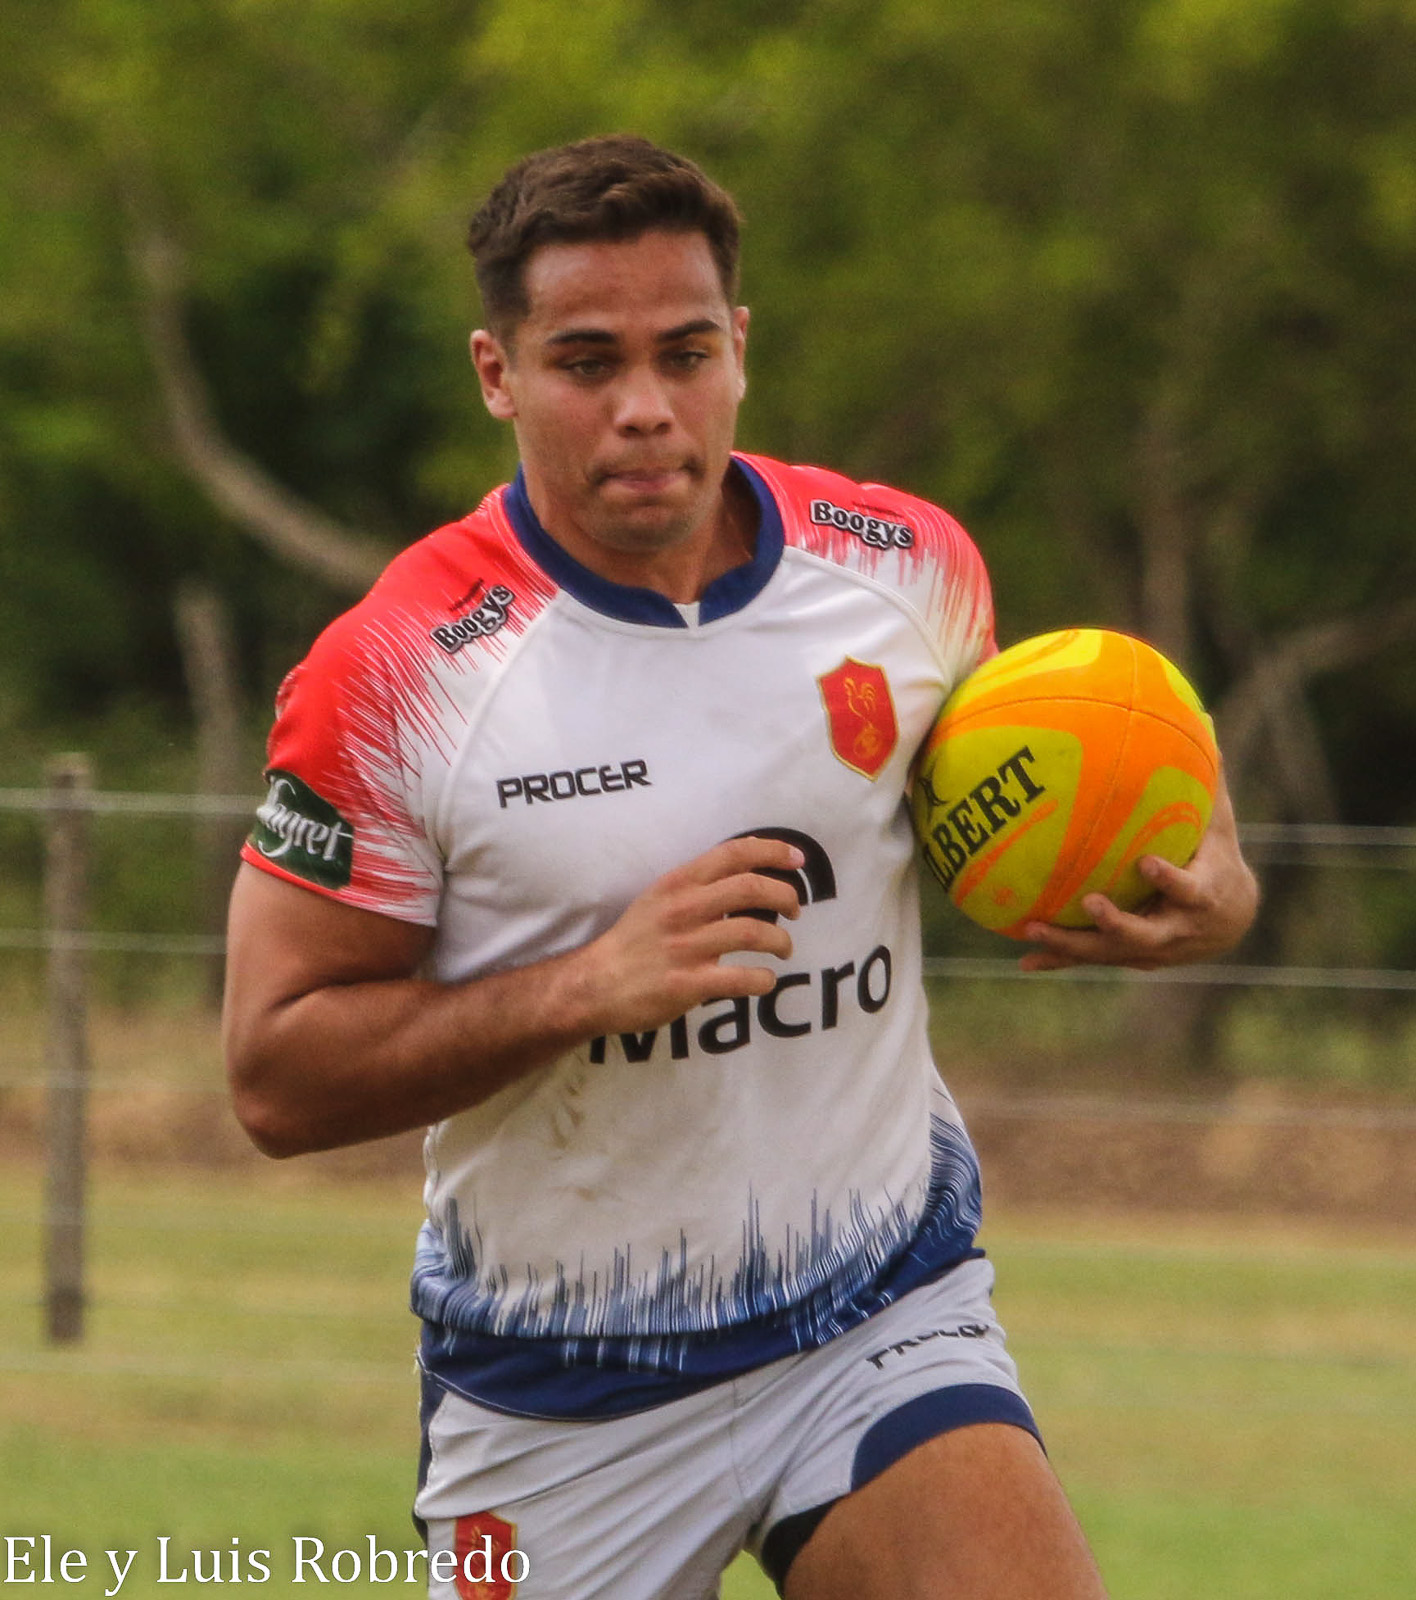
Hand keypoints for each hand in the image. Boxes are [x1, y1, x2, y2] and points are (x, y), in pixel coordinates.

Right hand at [573, 835, 804, 1032]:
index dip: (772, 851)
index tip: (797, 859)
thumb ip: (696, 886)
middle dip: (785, 896)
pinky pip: (742, 978)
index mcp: (678, 883)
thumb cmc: (634, 941)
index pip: (733, 854)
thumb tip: (746, 874)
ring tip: (783, 948)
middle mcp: (684, 909)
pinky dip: (763, 979)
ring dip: (780, 940)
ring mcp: (686, 947)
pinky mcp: (688, 983)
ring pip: (753, 932)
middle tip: (795, 909)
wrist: (595, 984)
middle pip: (751, 888)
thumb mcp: (659, 899)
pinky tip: (764, 980)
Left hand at [1018, 774, 1258, 971]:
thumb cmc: (1218, 860)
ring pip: (1111, 952)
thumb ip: (1208, 782)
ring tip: (1033, 929)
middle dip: (1117, 922)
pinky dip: (1059, 960)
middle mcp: (1179, 930)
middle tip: (1088, 902)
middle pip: (1146, 934)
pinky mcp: (1131, 958)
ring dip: (1072, 944)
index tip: (1147, 862)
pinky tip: (1023, 960)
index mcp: (1204, 896)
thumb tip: (1204, 719)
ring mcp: (1153, 950)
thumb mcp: (1220, 826)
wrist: (1230, 921)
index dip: (1170, 881)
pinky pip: (1092, 960)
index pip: (1190, 890)